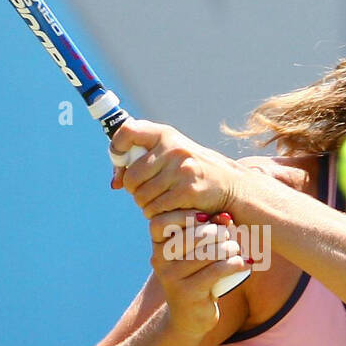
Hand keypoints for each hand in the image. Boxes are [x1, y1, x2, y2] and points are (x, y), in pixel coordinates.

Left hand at [109, 119, 240, 219]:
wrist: (230, 185)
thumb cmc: (193, 170)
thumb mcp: (172, 154)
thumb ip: (142, 159)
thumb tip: (115, 182)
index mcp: (165, 134)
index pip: (127, 132)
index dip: (116, 148)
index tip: (120, 161)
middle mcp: (173, 149)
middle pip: (131, 176)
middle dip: (134, 190)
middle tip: (145, 192)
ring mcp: (181, 170)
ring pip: (141, 196)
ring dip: (145, 205)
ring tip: (158, 202)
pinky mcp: (187, 191)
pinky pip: (155, 208)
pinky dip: (157, 214)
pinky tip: (167, 210)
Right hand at [148, 210, 245, 339]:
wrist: (188, 318)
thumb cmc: (196, 277)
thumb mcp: (197, 253)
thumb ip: (207, 231)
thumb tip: (225, 217)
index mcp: (158, 247)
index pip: (160, 223)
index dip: (183, 215)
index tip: (205, 217)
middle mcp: (160, 261)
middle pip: (190, 236)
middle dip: (215, 232)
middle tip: (228, 235)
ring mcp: (172, 278)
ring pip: (206, 253)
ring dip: (228, 247)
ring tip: (237, 249)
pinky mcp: (188, 293)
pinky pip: (215, 271)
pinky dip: (234, 264)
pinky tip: (245, 263)